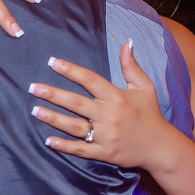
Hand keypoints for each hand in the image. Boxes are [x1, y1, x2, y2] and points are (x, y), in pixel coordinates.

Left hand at [28, 40, 173, 169]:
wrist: (160, 147)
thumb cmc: (150, 114)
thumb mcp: (145, 87)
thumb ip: (131, 66)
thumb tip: (127, 42)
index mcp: (117, 97)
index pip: (90, 80)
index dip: (71, 70)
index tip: (52, 62)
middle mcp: (109, 115)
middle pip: (77, 103)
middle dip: (54, 94)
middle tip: (34, 88)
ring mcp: (105, 136)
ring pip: (75, 126)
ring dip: (54, 118)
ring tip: (35, 111)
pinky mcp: (104, 153)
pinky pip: (81, 149)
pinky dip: (64, 146)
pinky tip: (48, 140)